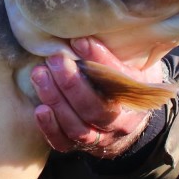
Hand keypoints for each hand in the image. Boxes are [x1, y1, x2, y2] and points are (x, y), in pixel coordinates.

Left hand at [31, 37, 165, 158]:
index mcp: (138, 98)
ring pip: (78, 127)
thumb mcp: (133, 64)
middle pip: (96, 108)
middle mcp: (122, 123)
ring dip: (56, 101)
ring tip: (39, 75)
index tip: (80, 41)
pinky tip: (39, 109)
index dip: (100, 61)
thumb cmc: (128, 81)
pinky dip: (50, 128)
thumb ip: (117, 53)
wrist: (131, 116)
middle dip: (72, 84)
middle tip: (54, 60)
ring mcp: (101, 138)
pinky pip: (64, 143)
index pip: (121, 81)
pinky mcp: (81, 147)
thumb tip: (87, 31)